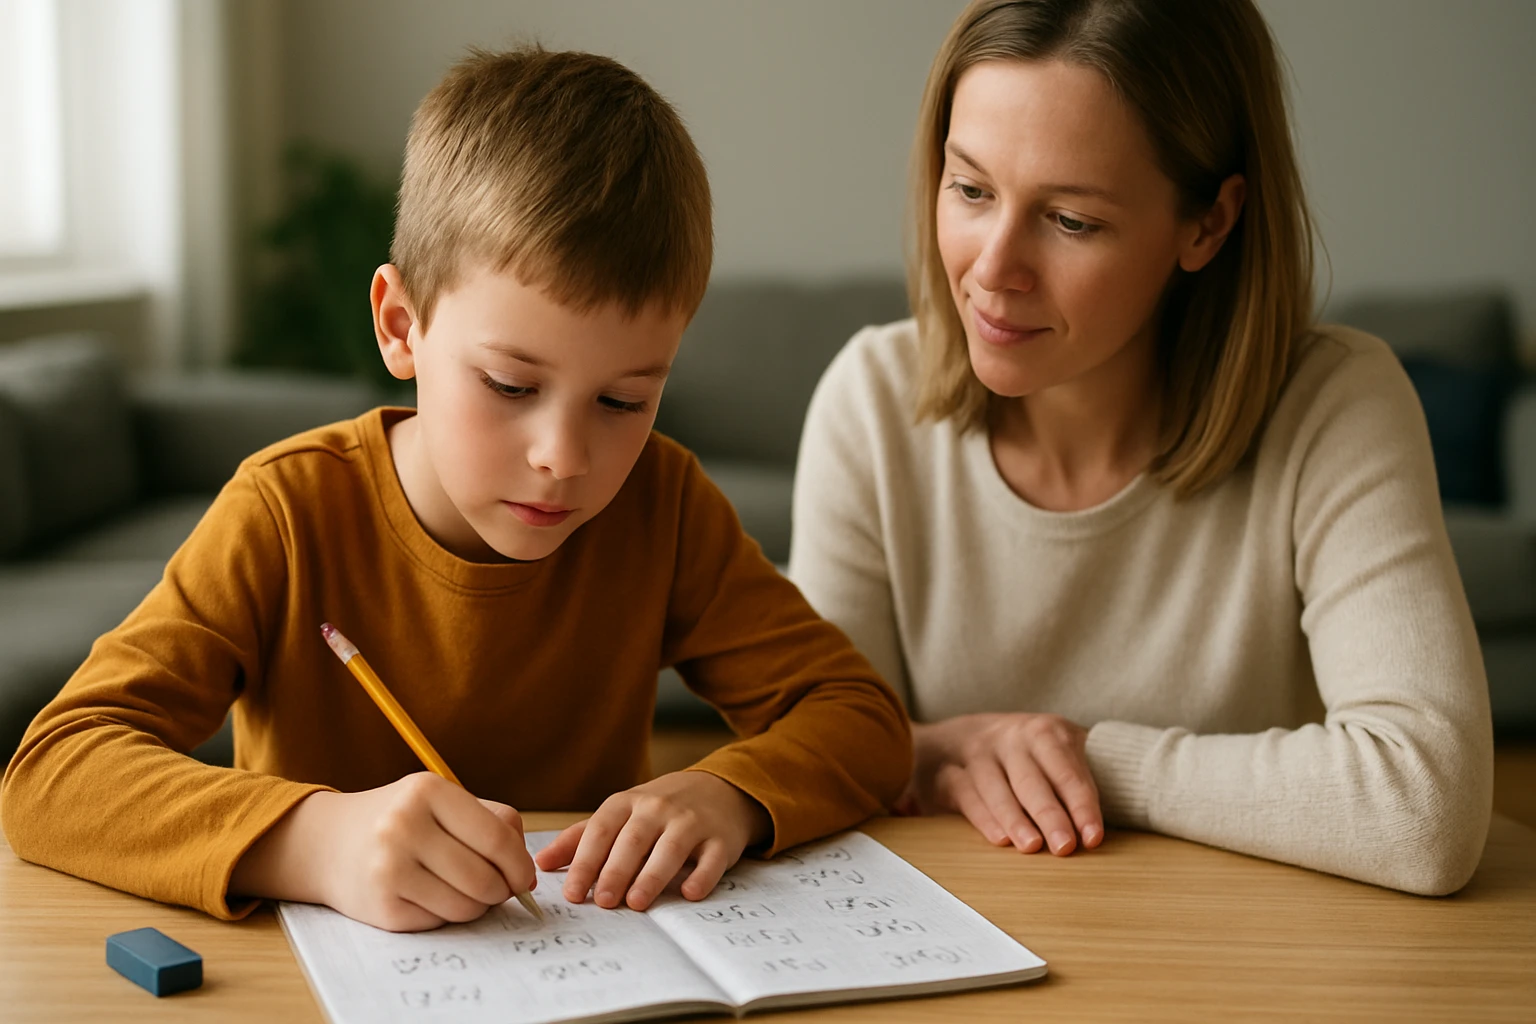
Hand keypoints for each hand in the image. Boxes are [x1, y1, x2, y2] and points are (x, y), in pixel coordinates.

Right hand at [230, 772, 535, 931]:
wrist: (329, 843)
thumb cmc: (404, 820)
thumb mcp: (445, 802)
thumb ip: (496, 822)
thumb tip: (527, 872)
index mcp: (428, 792)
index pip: (496, 838)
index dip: (519, 864)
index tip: (523, 876)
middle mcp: (404, 827)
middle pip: (484, 878)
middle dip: (500, 890)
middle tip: (497, 888)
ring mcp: (388, 869)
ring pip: (465, 906)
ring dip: (477, 906)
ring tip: (464, 890)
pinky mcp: (381, 908)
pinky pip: (439, 922)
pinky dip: (446, 915)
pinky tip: (431, 896)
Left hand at [535, 770, 770, 911]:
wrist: (720, 790)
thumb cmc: (659, 809)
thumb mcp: (620, 813)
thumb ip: (581, 838)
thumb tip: (542, 863)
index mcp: (628, 802)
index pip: (601, 830)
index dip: (585, 861)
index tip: (572, 892)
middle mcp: (659, 808)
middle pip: (633, 839)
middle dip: (615, 870)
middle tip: (602, 901)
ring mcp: (692, 821)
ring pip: (670, 848)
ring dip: (652, 875)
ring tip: (636, 902)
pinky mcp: (721, 839)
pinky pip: (711, 858)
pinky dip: (701, 876)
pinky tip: (688, 893)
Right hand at [903, 713, 1102, 855]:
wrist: (960, 737)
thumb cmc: (1025, 755)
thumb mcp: (1054, 751)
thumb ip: (1078, 777)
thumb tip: (1112, 820)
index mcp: (1046, 732)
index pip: (1068, 771)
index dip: (1082, 805)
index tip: (1093, 837)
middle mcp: (1011, 738)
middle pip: (1032, 780)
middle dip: (1050, 815)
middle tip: (1065, 847)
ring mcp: (978, 753)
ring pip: (997, 787)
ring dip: (1016, 819)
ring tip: (1032, 846)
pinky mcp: (950, 772)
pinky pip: (967, 794)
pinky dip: (984, 817)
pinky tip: (1000, 839)